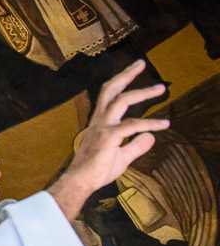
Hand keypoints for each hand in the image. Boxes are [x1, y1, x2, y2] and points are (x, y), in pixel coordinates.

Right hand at [49, 60, 168, 220]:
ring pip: (122, 101)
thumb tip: (152, 137)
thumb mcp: (122, 156)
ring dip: (142, 92)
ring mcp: (103, 127)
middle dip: (126, 75)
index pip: (109, 96)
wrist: (80, 181)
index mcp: (99, 122)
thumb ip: (137, 145)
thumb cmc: (96, 171)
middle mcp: (99, 120)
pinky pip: (132, 126)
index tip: (135, 71)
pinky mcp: (109, 138)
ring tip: (160, 88)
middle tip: (141, 63)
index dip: (121, 82)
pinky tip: (164, 124)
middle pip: (111, 90)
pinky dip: (150, 123)